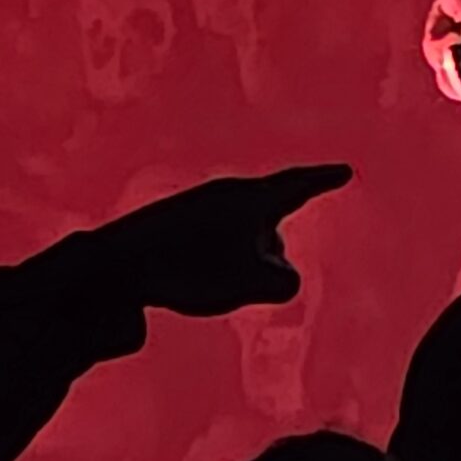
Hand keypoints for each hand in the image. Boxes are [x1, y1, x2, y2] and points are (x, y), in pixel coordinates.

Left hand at [94, 163, 352, 316]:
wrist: (116, 264)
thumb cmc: (191, 268)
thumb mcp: (254, 282)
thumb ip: (285, 282)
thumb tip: (283, 279)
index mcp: (253, 198)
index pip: (300, 185)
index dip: (324, 181)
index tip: (344, 172)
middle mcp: (227, 193)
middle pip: (268, 217)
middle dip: (271, 246)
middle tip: (266, 276)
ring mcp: (197, 206)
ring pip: (238, 234)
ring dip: (239, 259)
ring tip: (216, 288)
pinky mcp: (171, 225)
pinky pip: (209, 243)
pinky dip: (213, 262)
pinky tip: (192, 282)